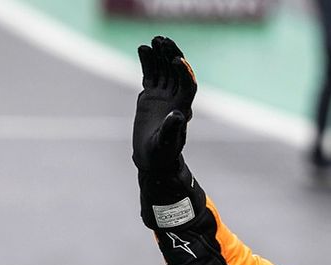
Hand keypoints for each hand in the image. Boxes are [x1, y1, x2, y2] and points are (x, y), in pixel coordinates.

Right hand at [133, 36, 197, 173]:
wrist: (153, 158)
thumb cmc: (162, 153)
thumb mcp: (166, 143)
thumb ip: (172, 129)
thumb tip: (178, 115)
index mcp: (183, 108)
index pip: (188, 85)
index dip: (184, 72)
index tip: (176, 60)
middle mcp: (175, 99)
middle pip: (176, 73)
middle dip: (171, 56)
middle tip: (163, 41)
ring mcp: (163, 96)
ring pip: (164, 71)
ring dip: (160, 56)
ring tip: (153, 41)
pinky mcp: (151, 96)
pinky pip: (151, 75)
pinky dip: (148, 62)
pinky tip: (143, 49)